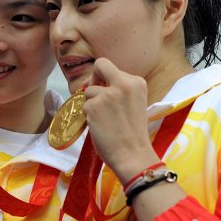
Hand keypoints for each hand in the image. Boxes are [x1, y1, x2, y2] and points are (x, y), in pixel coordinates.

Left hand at [83, 58, 159, 183]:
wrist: (133, 155)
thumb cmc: (133, 133)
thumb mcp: (133, 103)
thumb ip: (119, 90)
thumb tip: (94, 83)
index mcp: (137, 82)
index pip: (111, 68)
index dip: (103, 78)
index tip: (104, 89)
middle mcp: (123, 83)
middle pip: (100, 65)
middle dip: (93, 78)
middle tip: (94, 94)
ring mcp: (108, 94)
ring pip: (89, 91)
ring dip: (91, 104)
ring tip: (103, 120)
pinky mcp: (94, 106)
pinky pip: (84, 106)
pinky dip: (88, 116)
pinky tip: (99, 126)